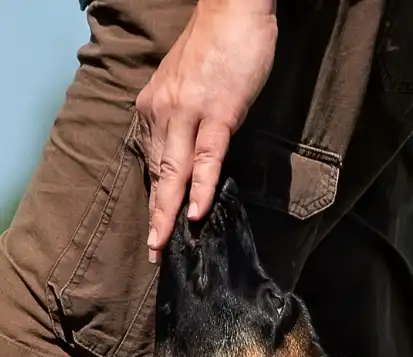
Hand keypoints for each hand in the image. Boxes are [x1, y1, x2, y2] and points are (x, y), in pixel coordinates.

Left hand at [136, 0, 276, 261]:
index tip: (155, 229)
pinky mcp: (219, 113)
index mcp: (156, 105)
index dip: (156, 198)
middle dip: (155, 216)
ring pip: (175, 171)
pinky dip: (200, 187)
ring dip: (169, 211)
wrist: (234, 8)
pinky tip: (196, 212)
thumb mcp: (193, 87)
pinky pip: (207, 158)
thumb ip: (187, 118)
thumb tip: (194, 153)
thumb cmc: (220, 46)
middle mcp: (164, 110)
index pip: (155, 161)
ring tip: (164, 243)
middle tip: (153, 252)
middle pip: (159, 173)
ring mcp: (189, 112)